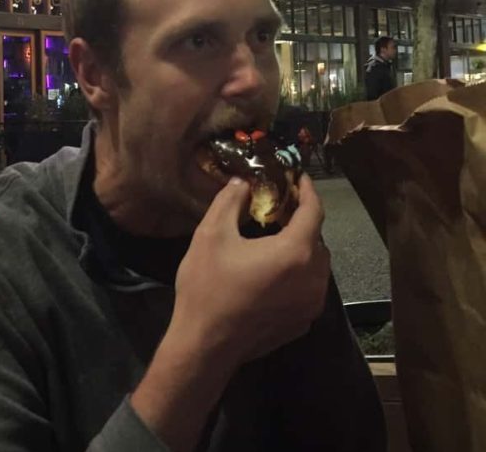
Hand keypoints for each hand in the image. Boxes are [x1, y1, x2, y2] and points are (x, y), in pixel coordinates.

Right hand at [130, 175, 330, 451]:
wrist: (206, 345)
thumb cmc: (208, 287)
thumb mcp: (210, 236)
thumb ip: (229, 202)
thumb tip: (241, 183)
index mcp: (295, 252)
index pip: (314, 212)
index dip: (308, 191)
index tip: (299, 178)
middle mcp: (313, 278)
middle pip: (317, 240)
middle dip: (302, 223)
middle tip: (278, 211)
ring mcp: (311, 304)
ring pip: (316, 267)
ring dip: (301, 251)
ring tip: (275, 243)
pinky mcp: (302, 323)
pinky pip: (308, 290)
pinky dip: (297, 276)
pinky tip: (272, 276)